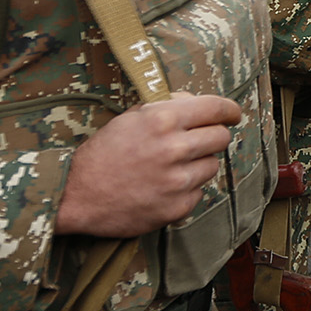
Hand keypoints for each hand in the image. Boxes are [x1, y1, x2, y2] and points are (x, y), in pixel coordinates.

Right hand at [55, 93, 239, 237]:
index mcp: (163, 120)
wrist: (76, 195)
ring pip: (212, 165)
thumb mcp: (130, 117)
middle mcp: (175, 149)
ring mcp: (177, 181)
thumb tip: (196, 102)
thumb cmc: (102, 153)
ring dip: (199, 163)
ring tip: (172, 166)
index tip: (233, 114)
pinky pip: (198, 192)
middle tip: (200, 140)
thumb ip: (167, 106)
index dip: (230, 110)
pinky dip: (186, 188)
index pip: (216, 108)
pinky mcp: (177, 207)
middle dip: (214, 136)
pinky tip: (163, 186)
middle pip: (221, 137)